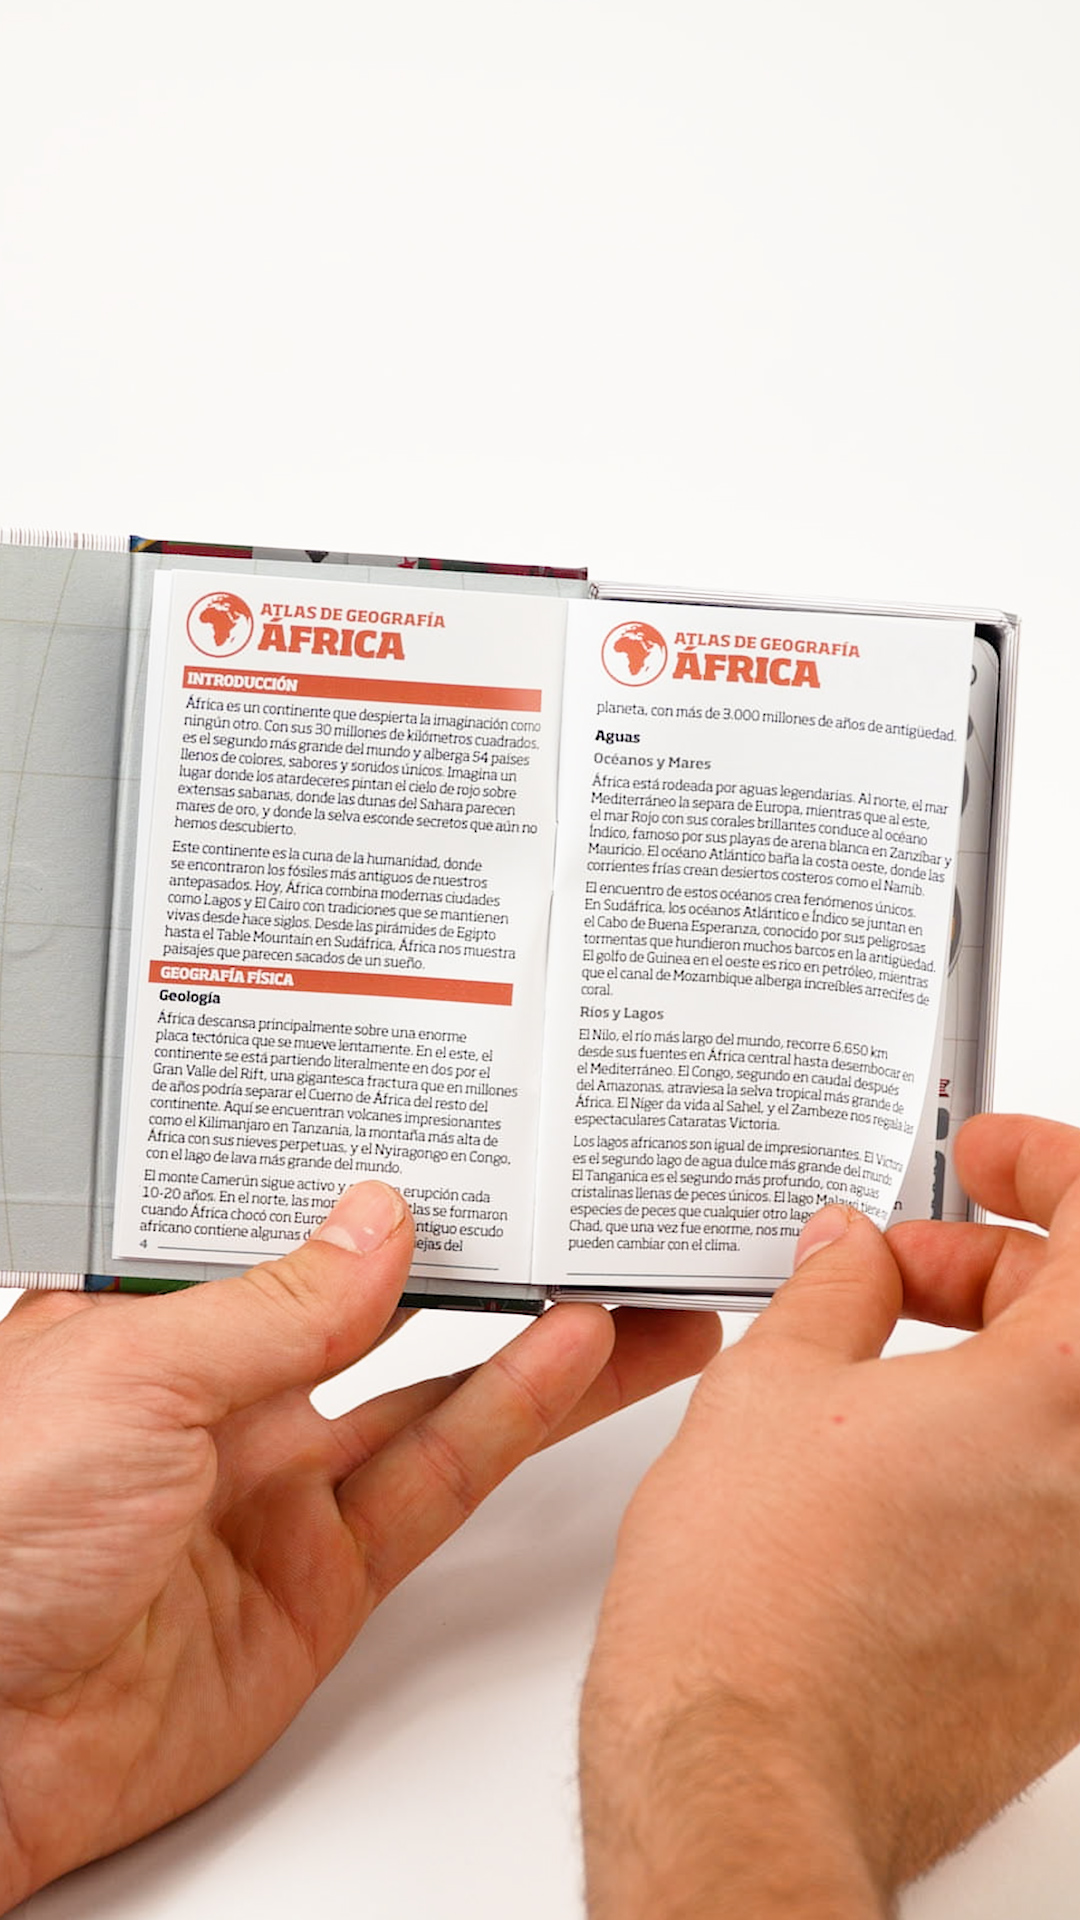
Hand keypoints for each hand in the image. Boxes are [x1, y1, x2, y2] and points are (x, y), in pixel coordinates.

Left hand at [0, 1183, 718, 1907]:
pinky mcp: (319, 1585)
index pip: (292, 1232)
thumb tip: (379, 1225)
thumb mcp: (131, 1374)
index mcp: (151, 1324)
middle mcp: (219, 1401)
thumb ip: (272, 1305)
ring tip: (628, 1286)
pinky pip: (433, 1485)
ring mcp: (275, 1494)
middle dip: (482, 1264)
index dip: (384, 1189)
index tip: (470, 1144)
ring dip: (535, 1342)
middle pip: (382, 1312)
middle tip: (577, 1216)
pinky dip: (510, 1420)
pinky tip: (574, 1361)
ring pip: (434, 1398)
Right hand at [580, 1114, 1079, 1918]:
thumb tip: (850, 1256)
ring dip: (991, 1365)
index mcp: (1062, 1395)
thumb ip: (831, 1291)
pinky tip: (892, 1470)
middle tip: (896, 1271)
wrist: (744, 1781)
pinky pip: (1054, 1516)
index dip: (1044, 1164)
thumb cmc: (754, 1605)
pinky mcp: (1066, 1659)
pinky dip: (995, 1460)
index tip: (984, 1161)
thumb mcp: (770, 1387)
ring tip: (871, 1371)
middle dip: (996, 1268)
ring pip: (1068, 1422)